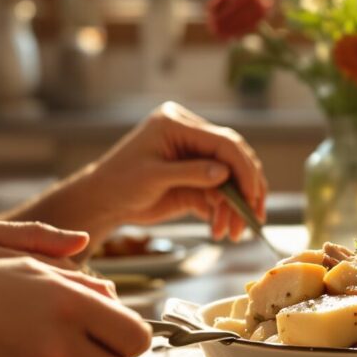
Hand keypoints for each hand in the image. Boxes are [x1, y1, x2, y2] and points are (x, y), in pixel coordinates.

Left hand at [60, 102, 267, 241]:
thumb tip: (226, 174)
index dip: (242, 168)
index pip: (223, 141)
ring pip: (229, 179)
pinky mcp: (194, 179)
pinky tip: (220, 230)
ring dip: (235, 207)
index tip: (252, 195)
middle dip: (245, 190)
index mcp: (177, 123)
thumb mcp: (153, 177)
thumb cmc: (118, 183)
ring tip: (233, 233)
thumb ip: (191, 173)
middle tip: (255, 216)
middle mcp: (190, 136)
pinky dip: (223, 213)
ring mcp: (193, 157)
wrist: (102, 202)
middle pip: (232, 158)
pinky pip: (218, 193)